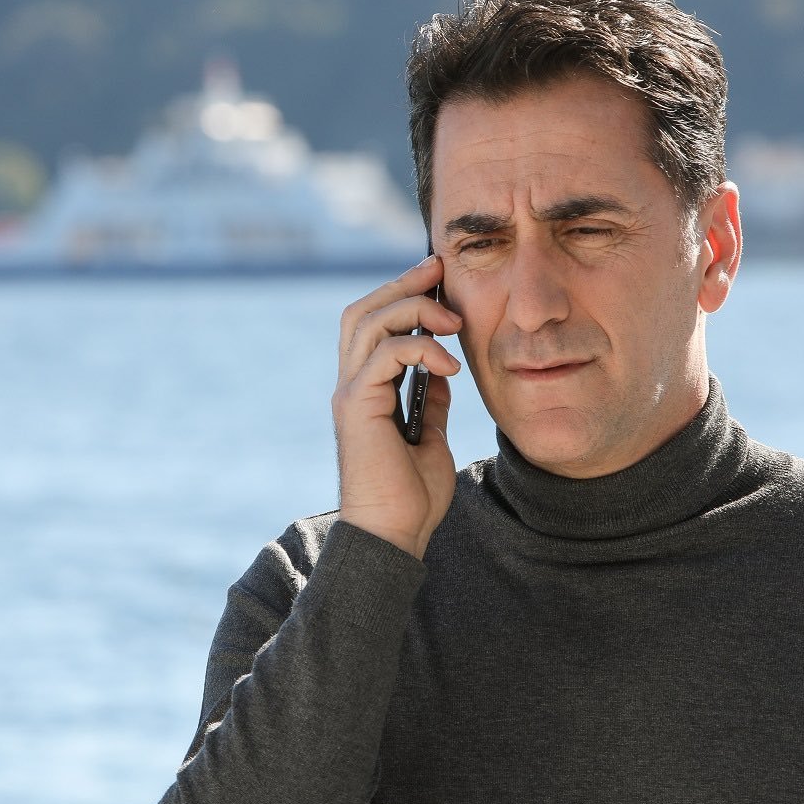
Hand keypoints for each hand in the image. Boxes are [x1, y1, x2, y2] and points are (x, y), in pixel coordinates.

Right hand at [331, 255, 463, 560]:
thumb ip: (429, 403)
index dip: (401, 296)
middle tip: (438, 268)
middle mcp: (351, 386)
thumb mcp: (430, 439)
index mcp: (366, 392)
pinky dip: (419, 347)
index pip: (372, 326)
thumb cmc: (411, 499)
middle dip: (401, 284)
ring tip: (452, 319)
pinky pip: (385, 353)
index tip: (438, 281)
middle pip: (362, 311)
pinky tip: (449, 365)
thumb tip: (441, 373)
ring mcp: (351, 394)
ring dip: (413, 309)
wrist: (393, 536)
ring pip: (369, 322)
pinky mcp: (358, 406)